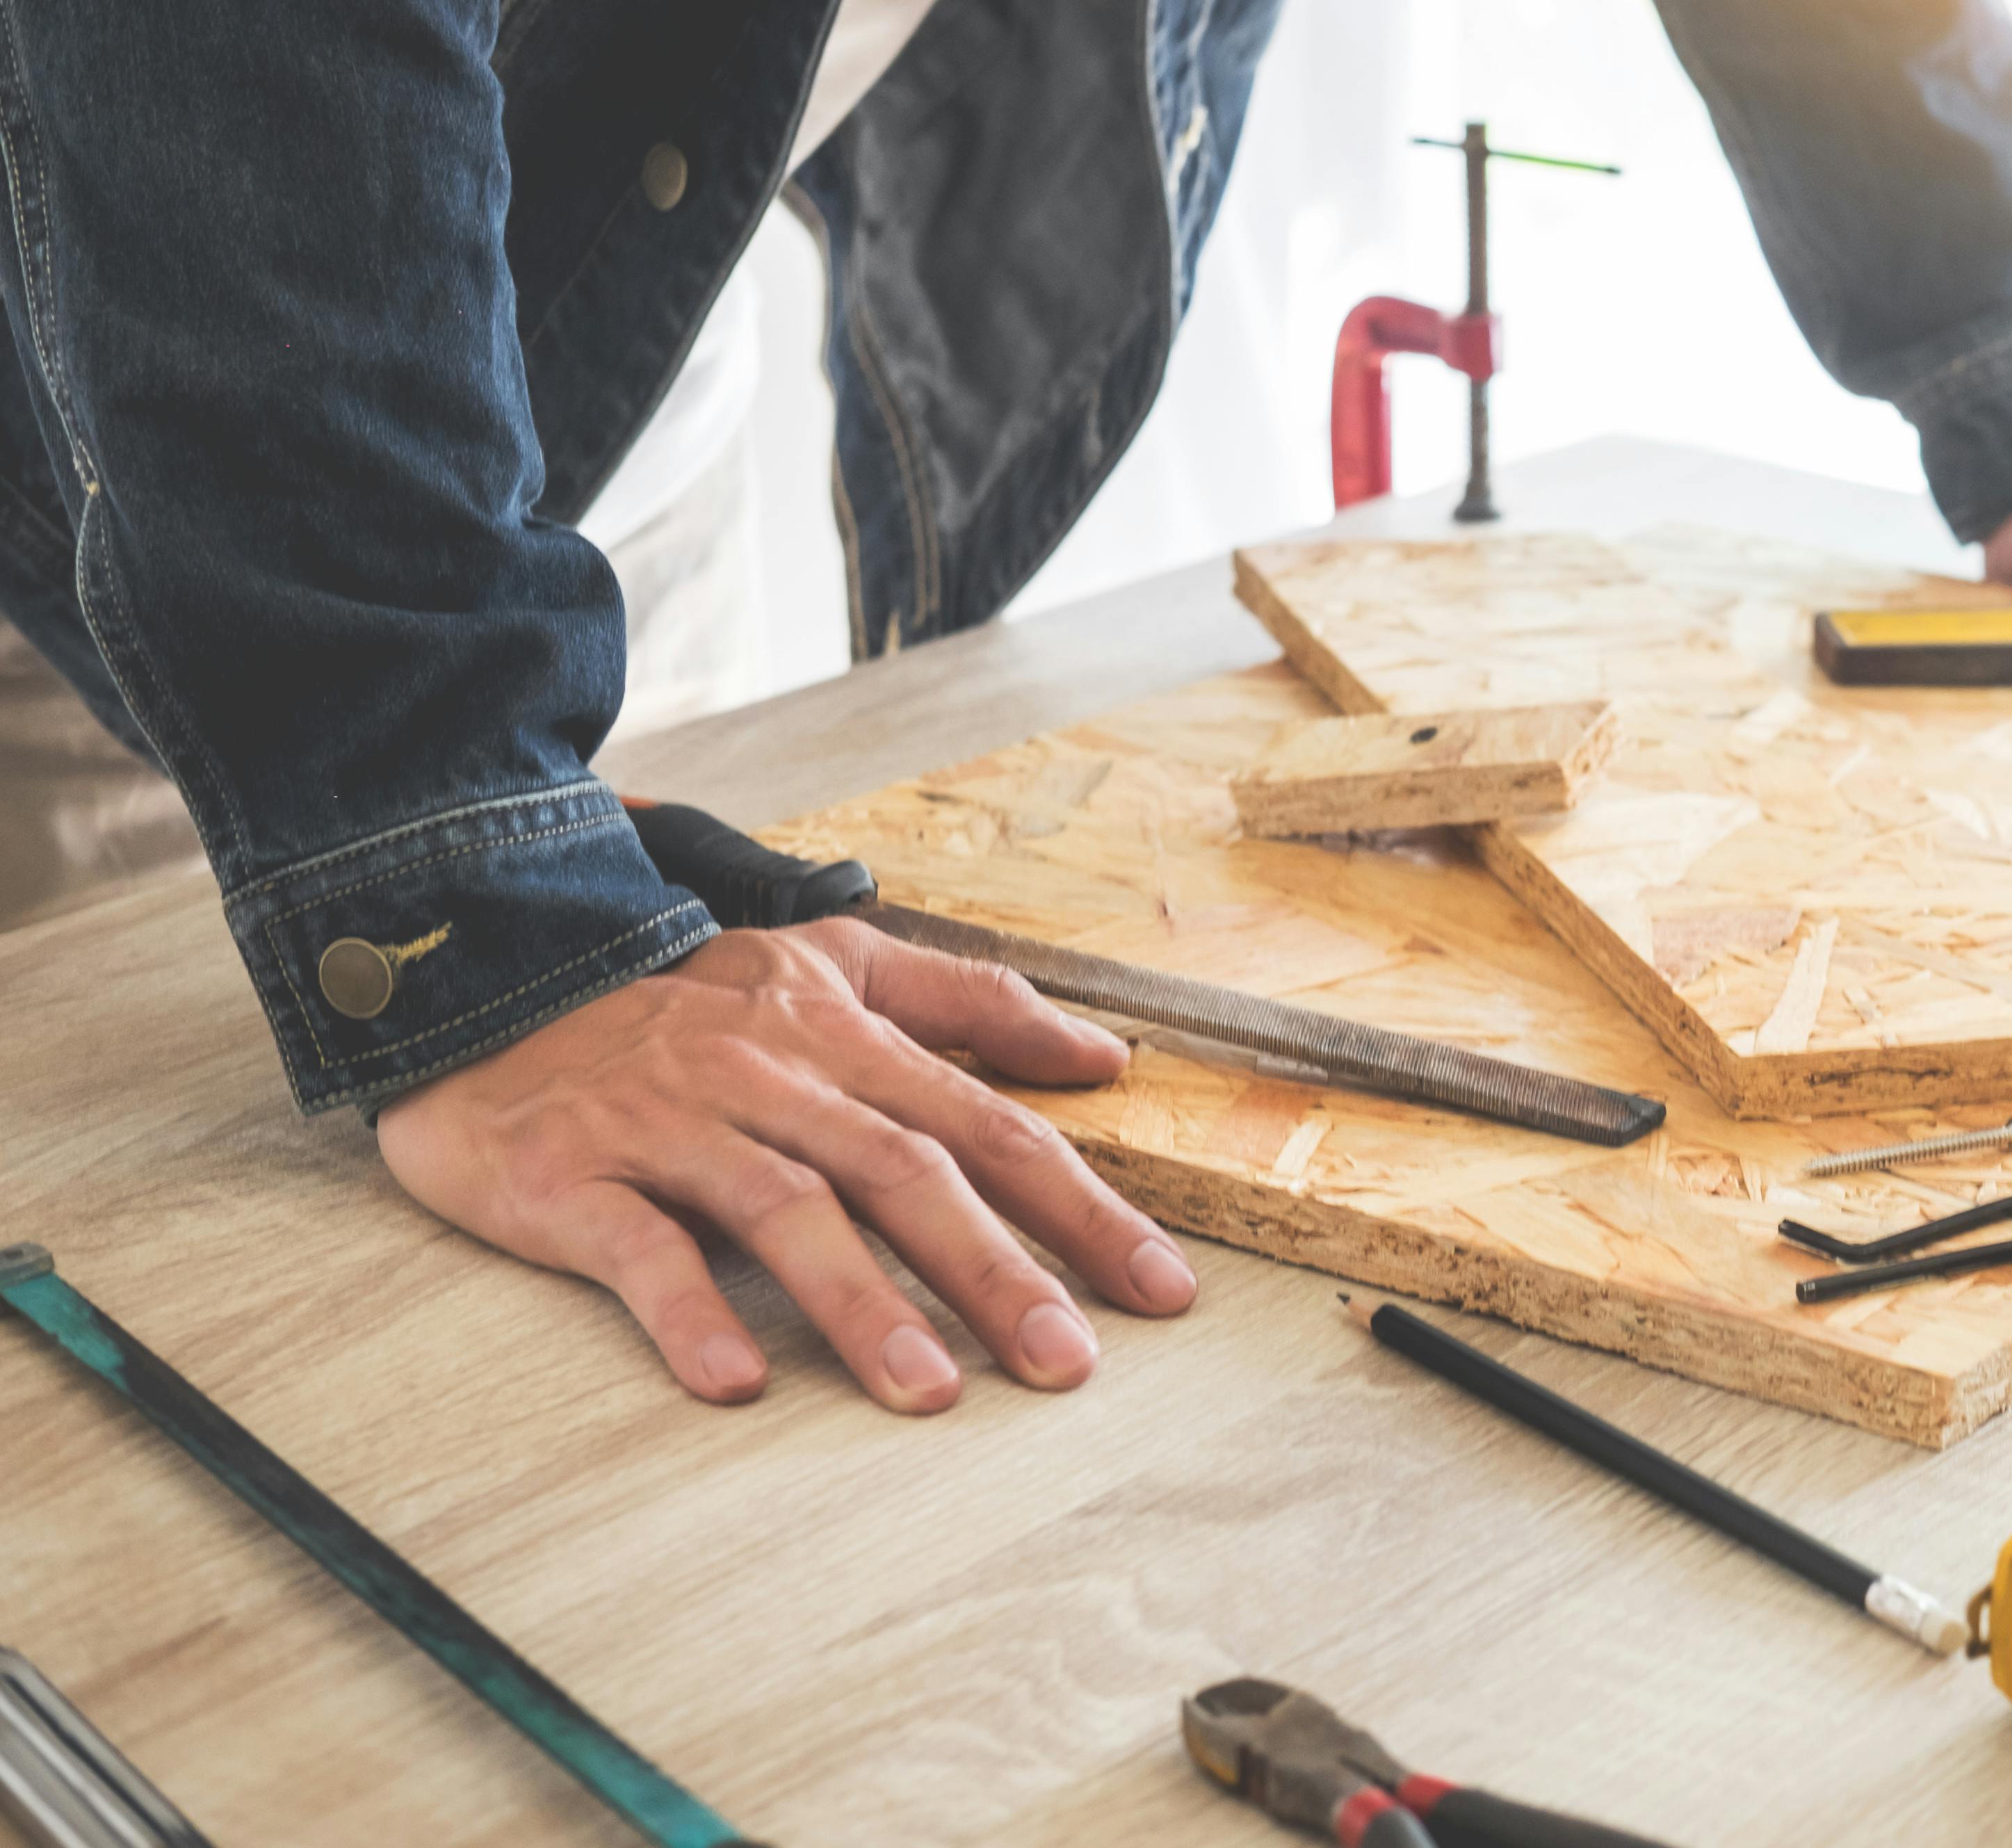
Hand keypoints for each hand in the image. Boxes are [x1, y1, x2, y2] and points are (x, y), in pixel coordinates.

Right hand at [378, 919, 1196, 1412]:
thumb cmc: (672, 996)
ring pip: (784, 1210)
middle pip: (904, 1171)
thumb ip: (970, 1002)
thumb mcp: (831, 962)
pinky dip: (686, 1313)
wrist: (479, 973)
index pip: (987, 1125)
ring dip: (862, 1303)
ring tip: (929, 1389)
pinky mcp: (569, 1174)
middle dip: (995, 1269)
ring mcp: (670, 1124)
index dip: (1079, 1206)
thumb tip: (1103, 1051)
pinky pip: (636, 1247)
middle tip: (1065, 1363)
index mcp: (841, 1034)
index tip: (1159, 1287)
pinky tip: (735, 1380)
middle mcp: (769, 1076)